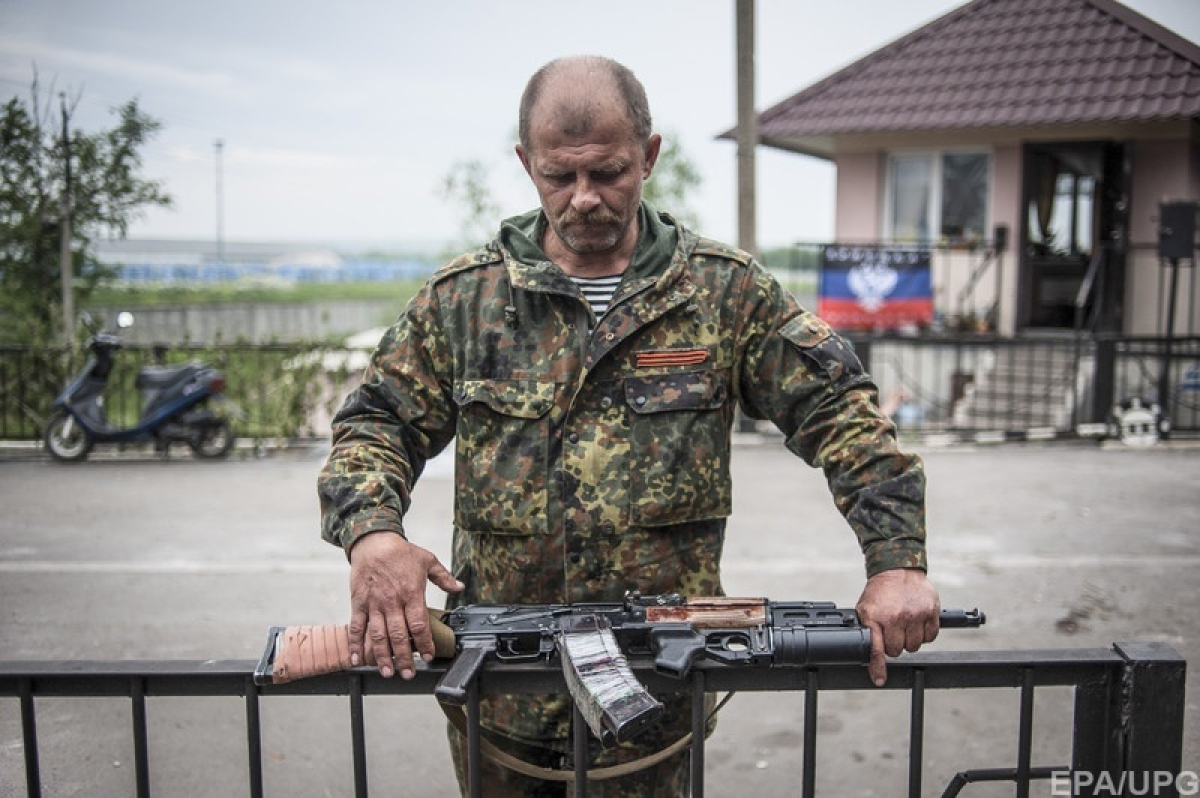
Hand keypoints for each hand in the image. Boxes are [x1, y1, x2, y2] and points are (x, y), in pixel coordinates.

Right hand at [348, 532, 462, 678]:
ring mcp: (374, 604)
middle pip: (399, 636)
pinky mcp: (359, 604)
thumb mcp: (427, 560)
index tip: (429, 656)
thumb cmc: (400, 552)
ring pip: (378, 636)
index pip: (419, 624)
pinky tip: (357, 660)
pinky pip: (356, 627)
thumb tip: (459, 587)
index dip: (425, 643)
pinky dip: (355, 645)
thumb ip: (444, 578)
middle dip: (404, 658)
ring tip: (388, 672)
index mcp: (412, 593)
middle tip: (408, 674)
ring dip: (382, 657)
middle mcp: (392, 602)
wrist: (373, 542)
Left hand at [855, 568, 939, 685]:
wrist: (898, 570)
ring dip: (909, 640)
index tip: (879, 680)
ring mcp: (915, 615)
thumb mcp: (865, 609)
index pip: (877, 649)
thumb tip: (865, 653)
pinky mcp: (931, 612)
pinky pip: (930, 637)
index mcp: (876, 617)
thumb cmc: (880, 591)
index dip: (878, 667)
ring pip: (914, 646)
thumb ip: (867, 630)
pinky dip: (924, 634)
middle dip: (894, 645)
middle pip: (897, 651)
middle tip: (892, 632)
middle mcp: (896, 617)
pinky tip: (917, 623)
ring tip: (905, 625)